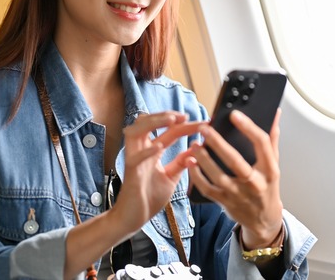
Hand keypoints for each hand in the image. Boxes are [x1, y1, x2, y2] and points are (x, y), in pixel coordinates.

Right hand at [111, 111, 199, 231]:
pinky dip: (147, 150)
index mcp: (151, 150)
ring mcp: (134, 159)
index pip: (169, 131)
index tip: (204, 123)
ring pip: (135, 131)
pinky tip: (159, 146)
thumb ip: (180, 163)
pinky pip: (136, 157)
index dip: (185, 125)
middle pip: (147, 122)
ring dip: (153, 123)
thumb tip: (196, 151)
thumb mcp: (171, 177)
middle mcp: (141, 150)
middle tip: (184, 116)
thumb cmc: (149, 198)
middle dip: (166, 115)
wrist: (133, 218)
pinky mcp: (131, 173)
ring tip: (171, 121)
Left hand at [189, 109, 284, 248]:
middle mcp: (255, 183)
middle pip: (235, 161)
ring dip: (204, 159)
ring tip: (195, 144)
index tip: (234, 115)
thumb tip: (274, 113)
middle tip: (205, 129)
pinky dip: (197, 176)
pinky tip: (190, 162)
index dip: (248, 127)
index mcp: (270, 169)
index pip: (261, 144)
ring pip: (218, 176)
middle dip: (218, 143)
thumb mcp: (274, 163)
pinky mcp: (225, 202)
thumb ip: (272, 138)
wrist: (264, 219)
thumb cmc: (267, 186)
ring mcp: (239, 194)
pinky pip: (208, 189)